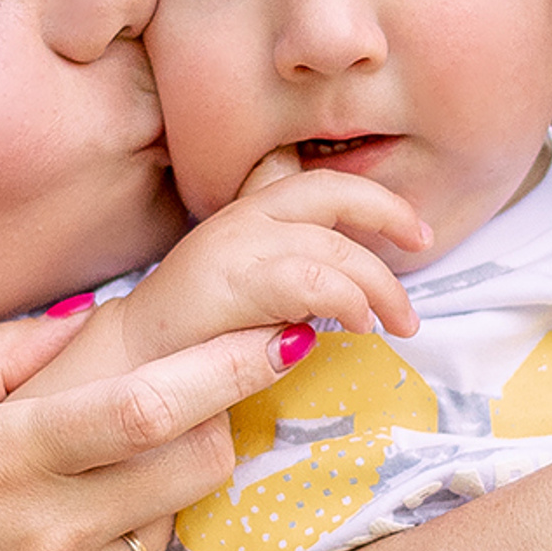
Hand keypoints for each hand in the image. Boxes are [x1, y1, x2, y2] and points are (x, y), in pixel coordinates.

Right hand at [0, 314, 301, 550]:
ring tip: (71, 496)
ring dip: (148, 493)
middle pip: (194, 465)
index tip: (282, 336)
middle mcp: (46, 531)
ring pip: (163, 523)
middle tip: (200, 407)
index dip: (226, 370)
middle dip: (220, 425)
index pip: (145, 408)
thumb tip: (84, 313)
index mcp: (0, 459)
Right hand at [119, 170, 429, 364]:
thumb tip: (345, 279)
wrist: (129, 368)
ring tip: (394, 323)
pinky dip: (346, 300)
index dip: (375, 198)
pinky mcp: (232, 280)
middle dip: (390, 217)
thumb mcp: (249, 291)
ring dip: (378, 285)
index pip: (319, 182)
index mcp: (248, 213)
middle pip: (332, 192)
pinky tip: (356, 326)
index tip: (414, 231)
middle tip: (421, 253)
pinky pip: (310, 280)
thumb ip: (289, 272)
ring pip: (333, 245)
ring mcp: (234, 243)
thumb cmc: (191, 339)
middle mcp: (241, 216)